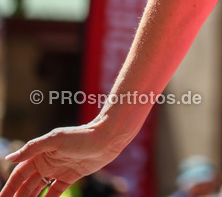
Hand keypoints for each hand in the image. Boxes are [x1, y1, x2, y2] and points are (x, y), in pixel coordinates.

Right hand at [1, 123, 125, 196]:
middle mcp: (47, 162)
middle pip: (27, 184)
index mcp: (39, 154)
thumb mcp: (54, 140)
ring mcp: (58, 170)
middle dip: (16, 196)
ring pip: (39, 189)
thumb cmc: (80, 136)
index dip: (9, 187)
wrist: (107, 138)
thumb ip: (32, 148)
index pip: (19, 174)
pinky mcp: (71, 176)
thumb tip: (9, 159)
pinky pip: (55, 191)